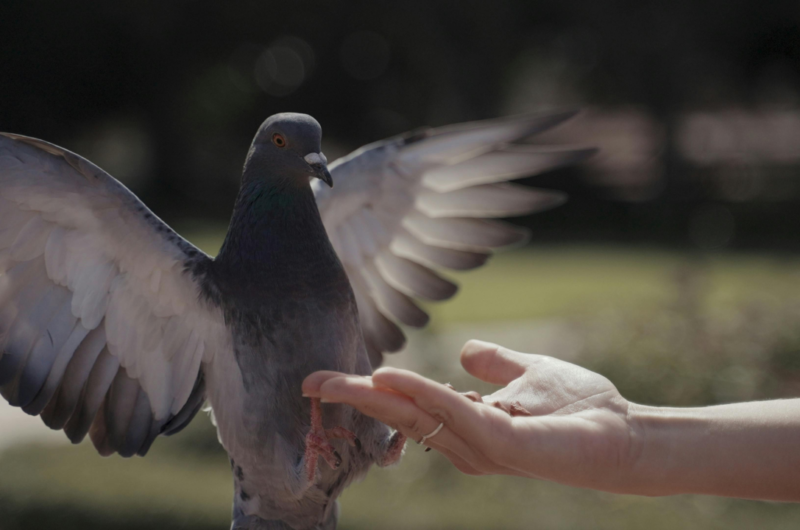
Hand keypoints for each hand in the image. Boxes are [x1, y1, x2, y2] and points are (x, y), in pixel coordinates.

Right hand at [303, 340, 640, 491]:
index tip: (327, 378)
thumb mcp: (526, 372)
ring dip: (375, 398)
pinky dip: (419, 395)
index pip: (407, 407)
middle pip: (399, 417)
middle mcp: (465, 442)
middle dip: (354, 400)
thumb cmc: (581, 407)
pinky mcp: (502, 445)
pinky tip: (390, 378)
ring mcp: (481, 447)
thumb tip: (467, 351)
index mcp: (465, 425)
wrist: (626, 432)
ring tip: (335, 381)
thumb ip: (494, 365)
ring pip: (416, 418)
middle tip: (310, 382)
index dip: (369, 392)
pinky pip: (452, 415)